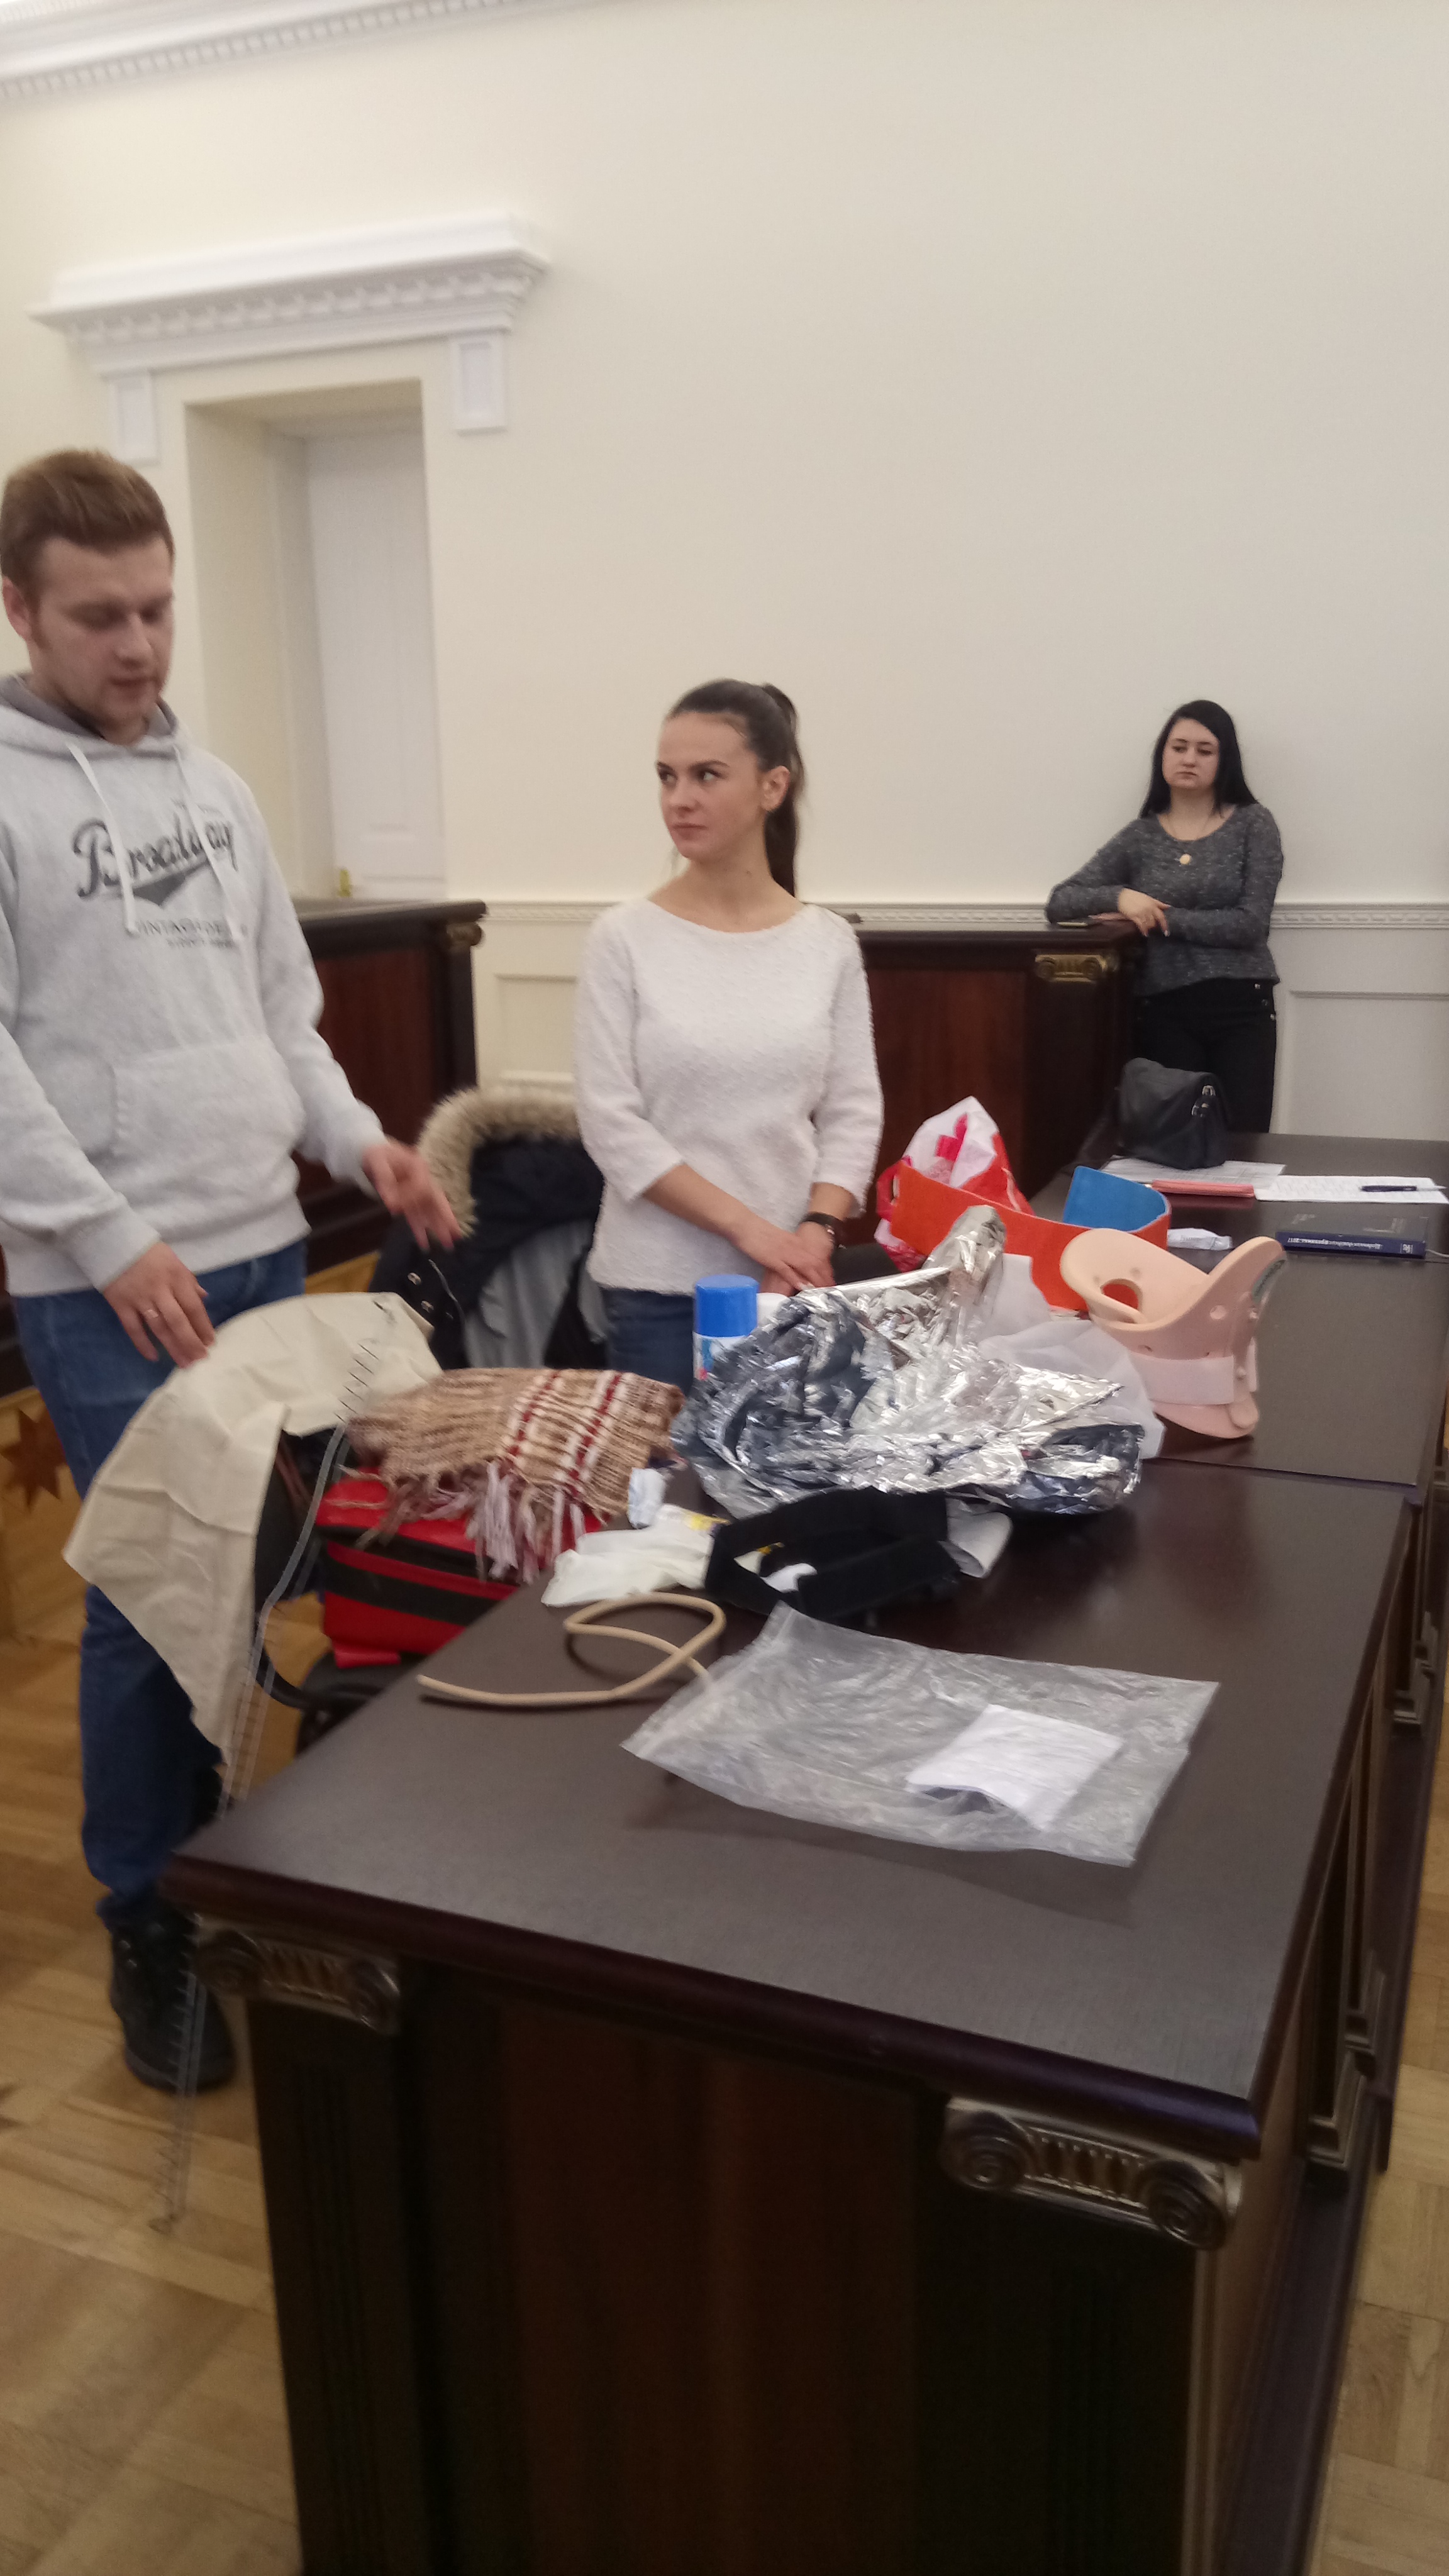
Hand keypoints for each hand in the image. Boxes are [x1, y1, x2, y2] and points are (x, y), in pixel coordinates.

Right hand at [104, 1242, 214, 1366]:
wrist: (111, 1239)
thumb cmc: (147, 1251)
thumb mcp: (173, 1260)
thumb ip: (188, 1280)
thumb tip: (204, 1297)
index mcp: (176, 1277)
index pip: (193, 1307)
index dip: (203, 1326)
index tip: (211, 1343)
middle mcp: (160, 1289)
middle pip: (178, 1321)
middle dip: (191, 1342)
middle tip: (200, 1360)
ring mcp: (139, 1298)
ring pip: (159, 1328)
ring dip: (173, 1347)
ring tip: (184, 1363)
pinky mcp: (120, 1304)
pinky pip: (133, 1328)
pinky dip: (143, 1344)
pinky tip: (154, 1357)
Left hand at [362, 1140, 462, 1249]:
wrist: (373, 1150)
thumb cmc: (377, 1154)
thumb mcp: (378, 1161)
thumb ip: (385, 1180)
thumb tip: (390, 1202)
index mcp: (418, 1168)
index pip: (423, 1188)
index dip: (412, 1200)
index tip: (394, 1208)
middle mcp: (422, 1180)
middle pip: (436, 1202)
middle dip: (445, 1220)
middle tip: (456, 1236)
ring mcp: (417, 1191)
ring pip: (429, 1212)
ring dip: (437, 1228)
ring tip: (448, 1244)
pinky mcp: (408, 1200)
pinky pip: (416, 1215)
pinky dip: (419, 1229)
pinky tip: (424, 1243)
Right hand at [736, 1215, 834, 1292]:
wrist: (744, 1225)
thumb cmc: (759, 1232)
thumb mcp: (779, 1239)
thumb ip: (789, 1247)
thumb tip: (795, 1259)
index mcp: (794, 1242)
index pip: (815, 1256)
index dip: (824, 1268)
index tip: (831, 1278)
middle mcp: (793, 1247)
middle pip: (814, 1263)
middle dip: (824, 1276)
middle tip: (832, 1287)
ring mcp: (783, 1253)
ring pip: (805, 1267)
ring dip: (815, 1279)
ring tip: (823, 1290)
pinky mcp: (772, 1259)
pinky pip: (787, 1270)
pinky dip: (796, 1279)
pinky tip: (803, 1287)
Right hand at [1117, 889, 1168, 935]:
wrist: (1122, 895)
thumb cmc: (1136, 896)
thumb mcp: (1149, 898)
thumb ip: (1159, 903)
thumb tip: (1168, 907)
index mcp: (1152, 904)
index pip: (1161, 916)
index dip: (1164, 925)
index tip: (1166, 932)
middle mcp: (1148, 909)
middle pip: (1154, 922)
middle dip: (1155, 927)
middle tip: (1154, 930)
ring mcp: (1141, 912)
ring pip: (1148, 924)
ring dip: (1149, 928)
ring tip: (1148, 930)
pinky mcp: (1133, 916)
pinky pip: (1141, 925)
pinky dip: (1144, 930)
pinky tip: (1145, 933)